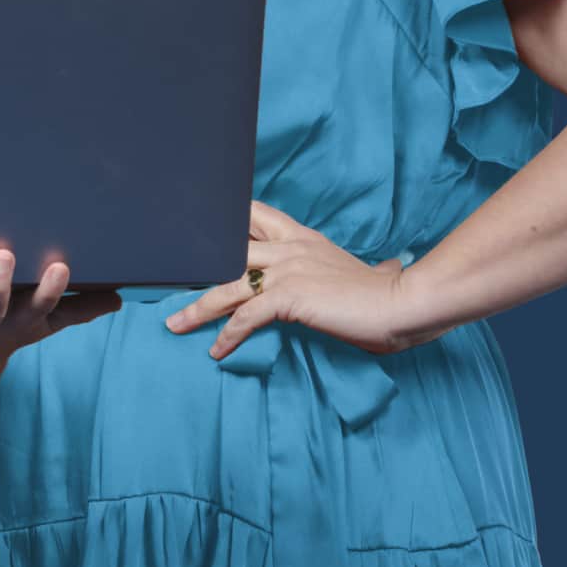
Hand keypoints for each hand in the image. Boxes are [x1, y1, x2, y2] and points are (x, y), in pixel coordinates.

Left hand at [164, 201, 437, 359]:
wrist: (401, 303)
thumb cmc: (386, 293)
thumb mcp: (366, 272)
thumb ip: (361, 268)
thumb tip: (390, 267)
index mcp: (303, 238)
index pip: (254, 215)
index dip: (224, 219)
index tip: (196, 227)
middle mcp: (289, 248)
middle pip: (228, 248)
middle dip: (194, 264)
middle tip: (165, 275)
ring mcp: (287, 270)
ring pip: (227, 284)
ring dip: (197, 307)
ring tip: (175, 324)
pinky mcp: (289, 297)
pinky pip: (246, 317)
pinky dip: (228, 335)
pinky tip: (217, 351)